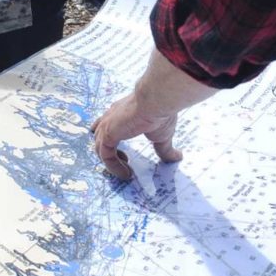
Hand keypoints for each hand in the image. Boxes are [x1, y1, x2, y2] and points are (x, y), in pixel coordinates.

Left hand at [90, 50, 218, 179]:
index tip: (119, 150)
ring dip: (112, 163)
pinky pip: (105, 156)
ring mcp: (107, 126)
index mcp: (122, 112)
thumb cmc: (161, 112)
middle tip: (125, 161)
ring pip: (100, 148)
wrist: (157, 102)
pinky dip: (113, 167)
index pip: (107, 123)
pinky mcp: (107, 135)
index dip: (107, 136)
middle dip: (108, 151)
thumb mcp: (164, 135)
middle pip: (98, 135)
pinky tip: (126, 174)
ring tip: (126, 173)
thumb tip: (177, 157)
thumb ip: (165, 148)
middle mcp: (111, 117)